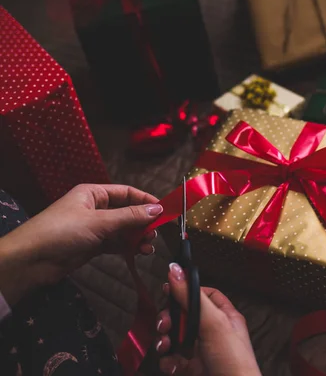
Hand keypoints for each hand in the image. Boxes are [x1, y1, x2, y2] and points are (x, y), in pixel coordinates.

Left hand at [0, 184, 162, 304]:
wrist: (30, 261)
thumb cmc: (61, 232)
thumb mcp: (99, 222)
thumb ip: (130, 217)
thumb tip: (158, 209)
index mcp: (93, 193)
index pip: (127, 193)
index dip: (147, 200)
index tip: (165, 211)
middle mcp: (95, 208)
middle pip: (128, 212)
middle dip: (144, 223)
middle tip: (155, 235)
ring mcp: (94, 228)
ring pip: (124, 230)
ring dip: (138, 238)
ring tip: (148, 247)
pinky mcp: (93, 246)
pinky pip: (117, 244)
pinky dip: (128, 248)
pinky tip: (139, 253)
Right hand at [155, 264, 260, 375]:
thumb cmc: (234, 361)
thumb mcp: (213, 322)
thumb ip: (192, 296)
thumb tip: (176, 271)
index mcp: (224, 316)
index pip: (204, 295)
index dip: (186, 291)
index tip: (170, 290)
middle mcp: (212, 332)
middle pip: (183, 316)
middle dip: (169, 319)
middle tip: (164, 324)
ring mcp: (201, 350)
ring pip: (174, 337)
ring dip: (164, 339)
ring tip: (164, 344)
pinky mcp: (191, 368)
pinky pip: (172, 359)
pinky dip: (167, 360)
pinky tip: (172, 363)